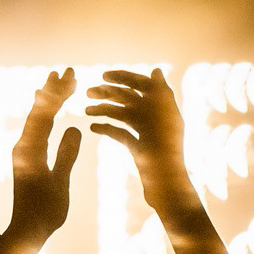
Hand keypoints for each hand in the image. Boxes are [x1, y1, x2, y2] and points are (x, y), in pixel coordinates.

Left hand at [5, 68, 81, 246]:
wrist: (27, 230)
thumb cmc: (45, 212)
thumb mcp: (59, 183)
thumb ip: (66, 155)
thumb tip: (74, 127)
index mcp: (30, 151)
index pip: (44, 115)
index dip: (57, 94)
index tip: (70, 76)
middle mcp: (23, 146)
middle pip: (38, 111)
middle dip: (53, 91)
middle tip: (68, 71)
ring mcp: (24, 151)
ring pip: (36, 119)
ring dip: (48, 100)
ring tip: (58, 82)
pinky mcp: (28, 158)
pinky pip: (36, 130)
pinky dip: (45, 115)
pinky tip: (50, 110)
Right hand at [86, 68, 189, 208]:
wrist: (165, 182)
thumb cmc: (167, 148)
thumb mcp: (166, 115)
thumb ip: (161, 92)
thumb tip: (156, 71)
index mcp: (162, 106)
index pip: (141, 84)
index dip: (123, 77)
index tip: (103, 76)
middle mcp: (154, 116)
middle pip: (128, 98)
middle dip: (108, 93)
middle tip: (87, 92)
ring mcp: (145, 132)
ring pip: (121, 114)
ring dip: (103, 110)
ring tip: (86, 110)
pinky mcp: (137, 148)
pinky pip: (120, 133)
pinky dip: (107, 128)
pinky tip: (93, 127)